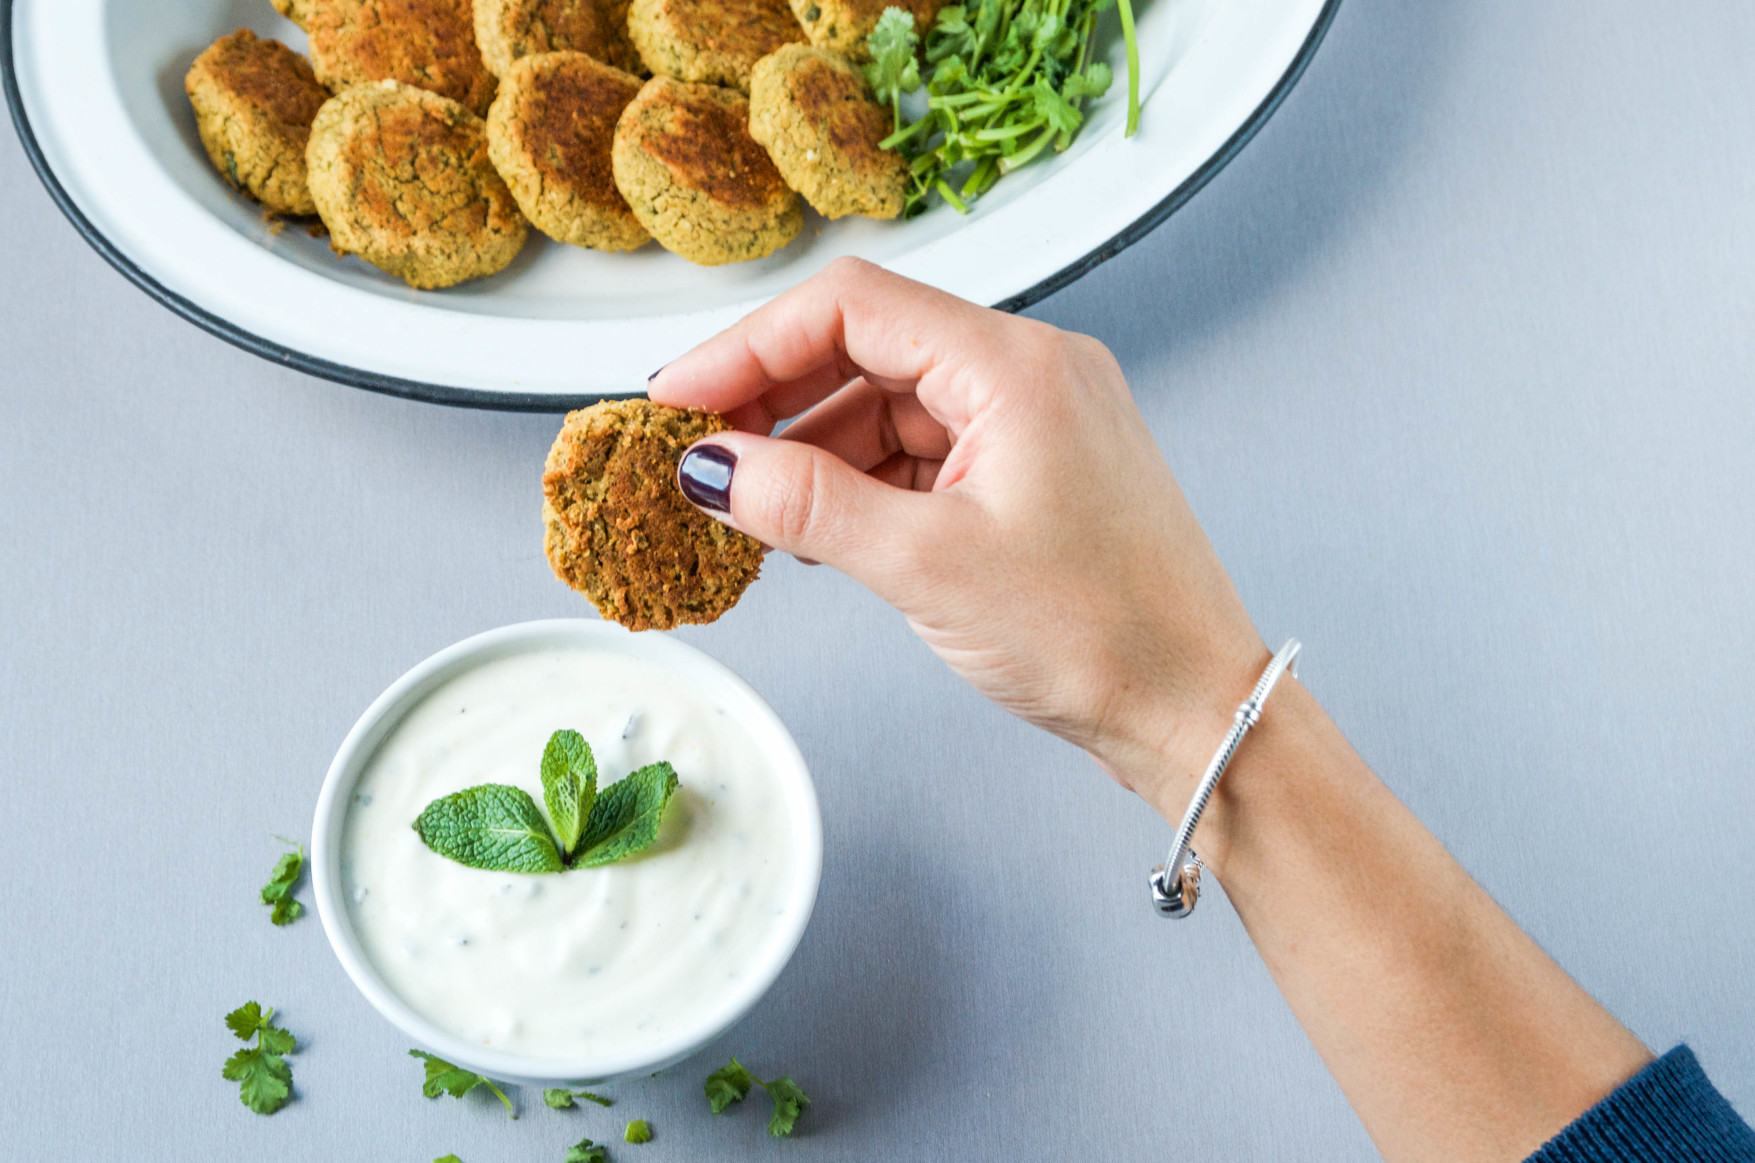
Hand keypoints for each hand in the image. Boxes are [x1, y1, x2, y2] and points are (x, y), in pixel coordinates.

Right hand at [650, 259, 1265, 810]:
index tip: (677, 398)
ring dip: (814, 449)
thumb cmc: (1101, 635)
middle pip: (866, 347)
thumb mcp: (929, 566)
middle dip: (774, 398)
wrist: (1193, 708)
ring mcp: (1032, 422)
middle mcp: (1028, 372)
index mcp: (1015, 364)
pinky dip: (863, 483)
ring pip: (889, 405)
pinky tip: (820, 528)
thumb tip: (713, 466)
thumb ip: (809, 505)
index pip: (851, 306)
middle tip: (698, 454)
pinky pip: (922, 453)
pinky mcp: (1031, 472)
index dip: (748, 346)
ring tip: (753, 508)